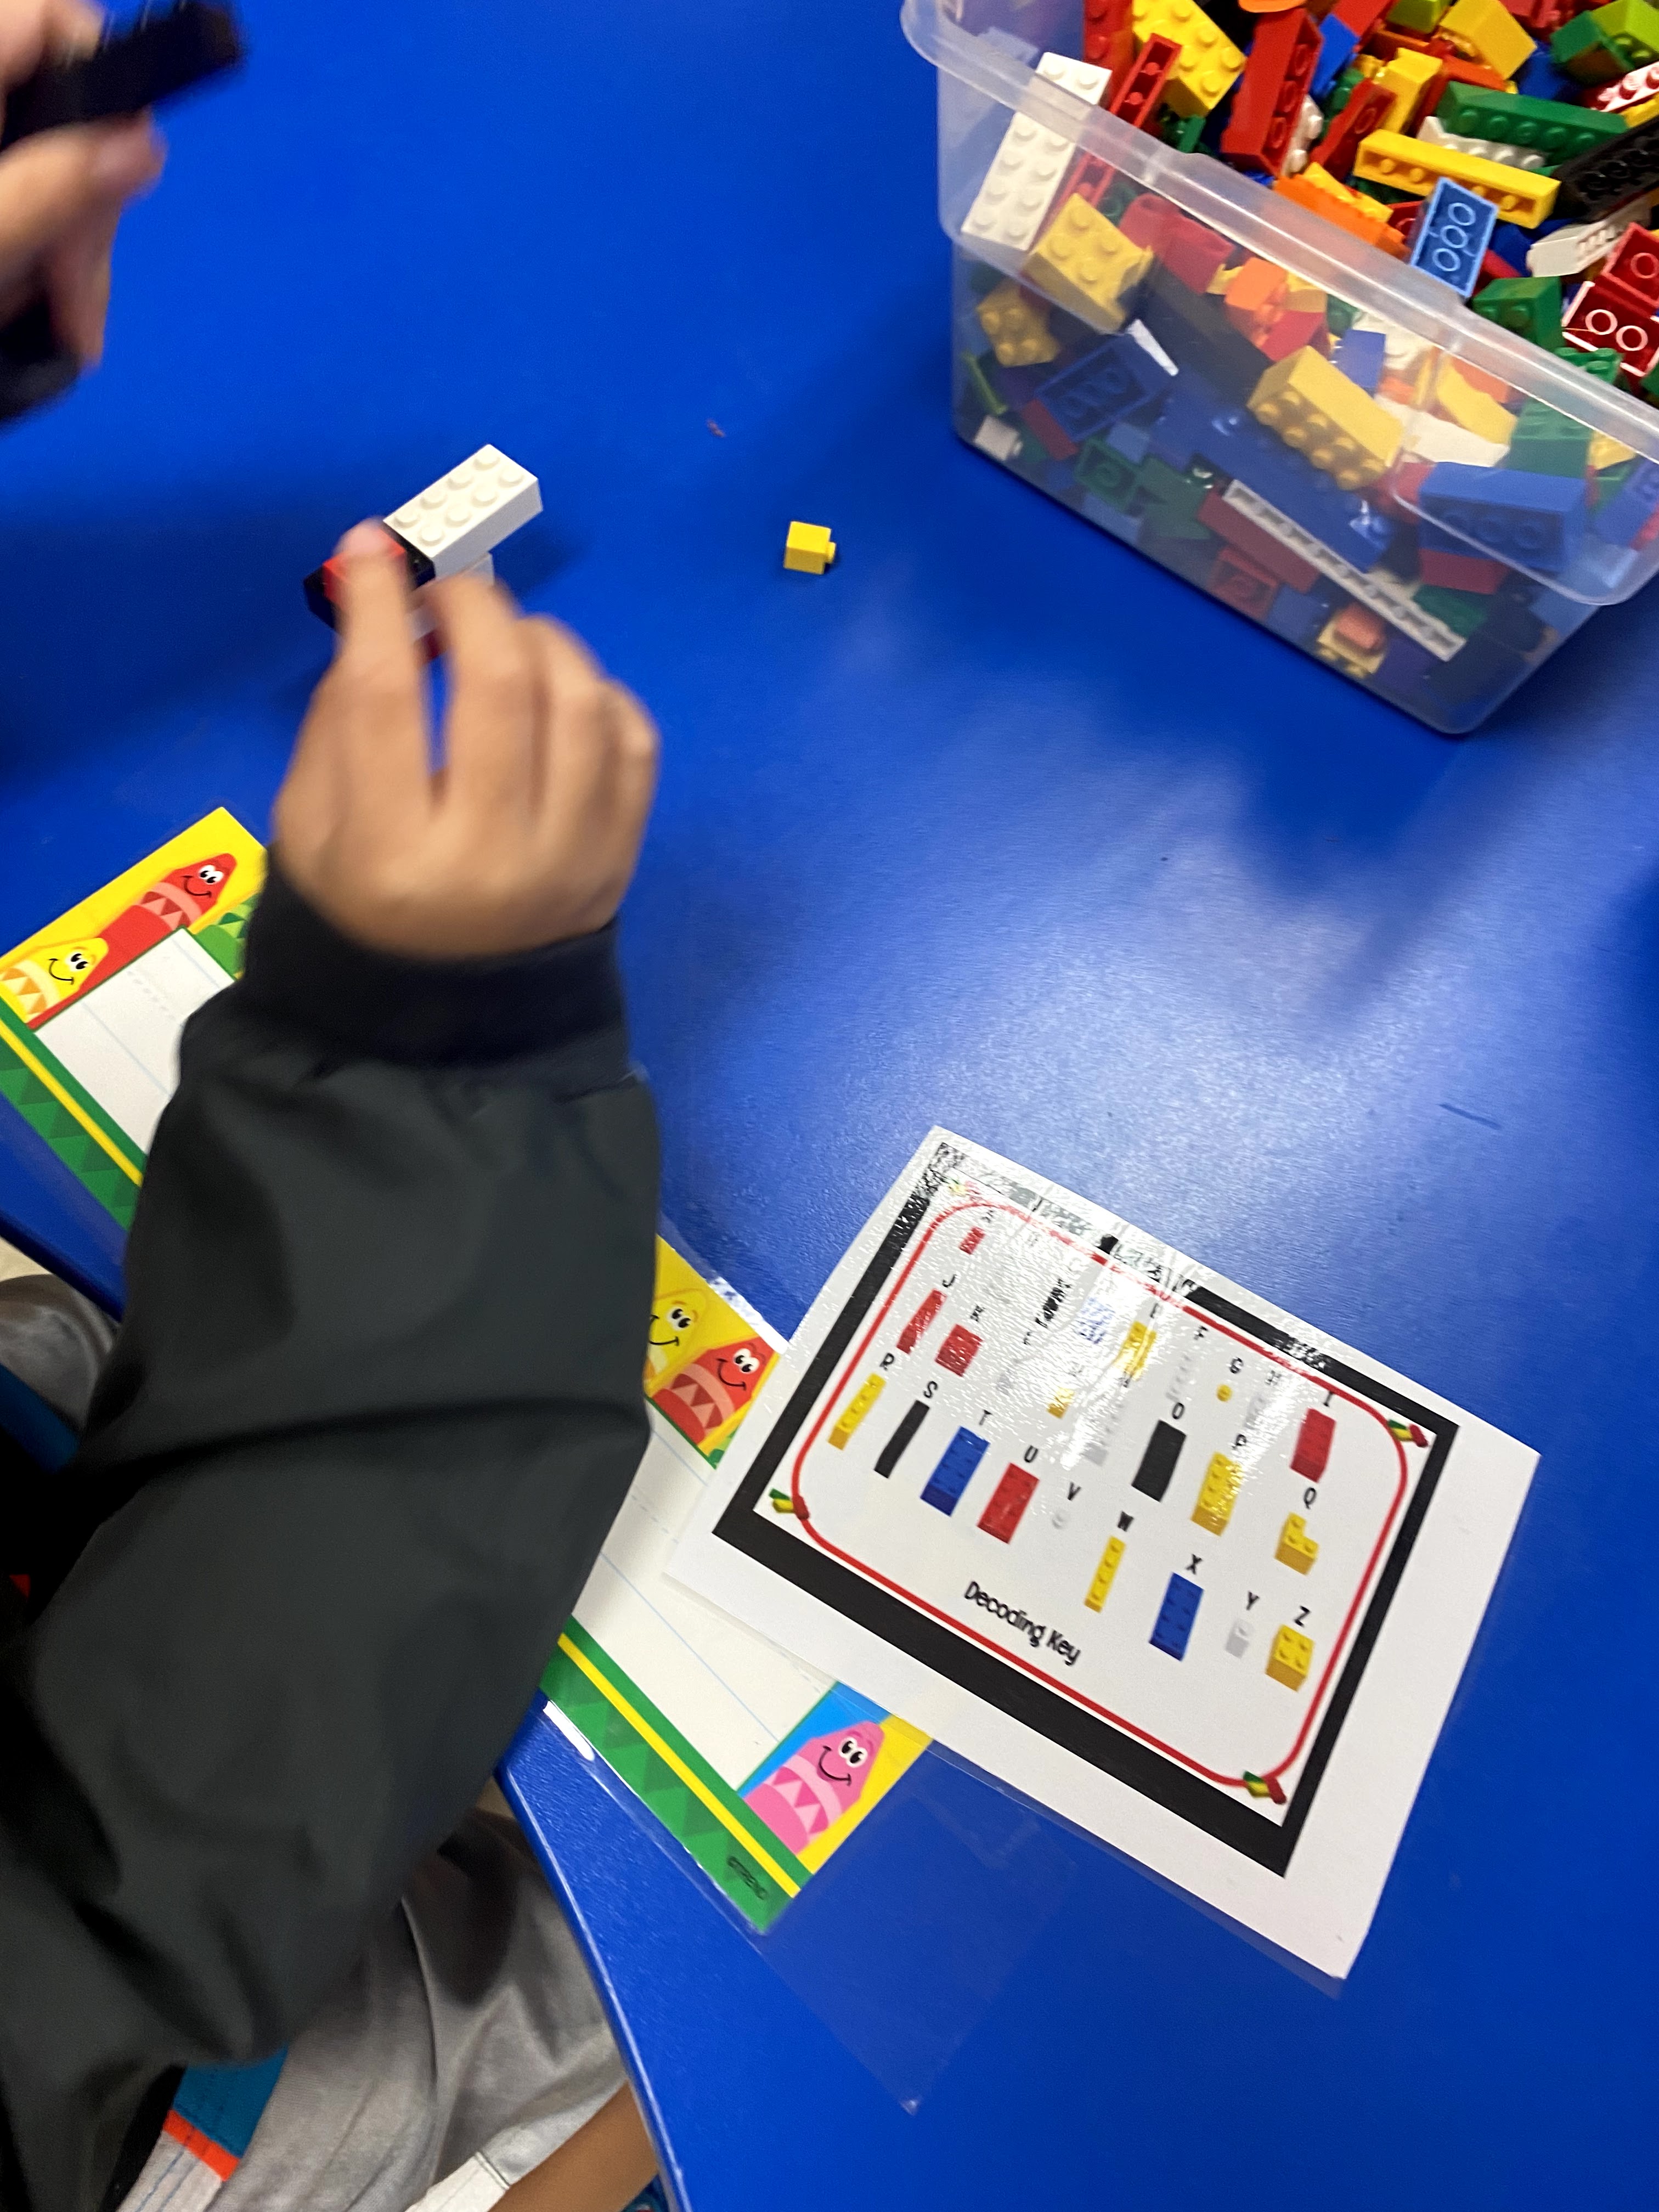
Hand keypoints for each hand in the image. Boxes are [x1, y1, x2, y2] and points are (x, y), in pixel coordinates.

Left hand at [0, 0, 165, 363]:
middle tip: (78, 302)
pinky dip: (50, 257)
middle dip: (91, 210)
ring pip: (57, 168)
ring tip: (70, 330)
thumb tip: (144, 145)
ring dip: (78, 253)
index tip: (123, 170)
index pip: (56, 22)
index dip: (103, 82)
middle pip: (66, 110)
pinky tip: (59, 317)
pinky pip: (35, 203)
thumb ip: (59, 188)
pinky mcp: (7, 195)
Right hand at [274, 525, 659, 959]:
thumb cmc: (365, 900)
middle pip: (499, 685)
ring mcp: (568, 861)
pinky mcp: (619, 858)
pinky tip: (558, 694)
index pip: (384, 697)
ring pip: (579, 702)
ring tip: (505, 640)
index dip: (379, 605)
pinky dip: (599, 693)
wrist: (453, 1007)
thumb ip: (337, 715)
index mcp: (389, 855)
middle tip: (450, 592)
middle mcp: (488, 858)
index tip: (374, 550)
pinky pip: (634, 741)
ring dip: (541, 640)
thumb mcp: (312, 825)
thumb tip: (382, 600)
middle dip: (473, 607)